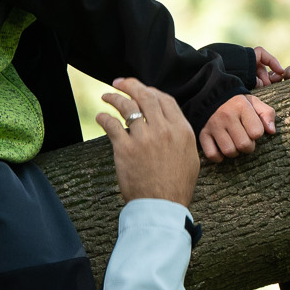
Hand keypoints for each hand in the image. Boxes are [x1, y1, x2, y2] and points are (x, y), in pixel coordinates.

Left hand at [98, 79, 201, 205]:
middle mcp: (164, 130)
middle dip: (130, 85)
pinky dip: (104, 118)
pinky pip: (111, 125)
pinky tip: (100, 117)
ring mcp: (144, 138)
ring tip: (106, 96)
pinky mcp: (125, 149)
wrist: (162, 206)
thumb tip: (171, 123)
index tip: (141, 90)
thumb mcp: (190, 156)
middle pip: (145, 96)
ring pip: (127, 107)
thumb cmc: (176, 186)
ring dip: (114, 98)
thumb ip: (181, 136)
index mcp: (182, 130)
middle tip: (119, 83)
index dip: (150, 90)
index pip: (165, 99)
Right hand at [199, 91, 275, 160]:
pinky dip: (218, 157)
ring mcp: (213, 125)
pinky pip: (212, 154)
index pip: (256, 132)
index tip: (253, 130)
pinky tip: (222, 150)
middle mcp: (226, 116)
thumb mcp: (254, 102)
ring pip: (229, 151)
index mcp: (241, 107)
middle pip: (244, 145)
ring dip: (234, 152)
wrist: (211, 95)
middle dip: (248, 147)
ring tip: (234, 144)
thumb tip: (272, 131)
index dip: (257, 134)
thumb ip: (267, 114)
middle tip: (245, 140)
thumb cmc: (237, 103)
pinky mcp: (202, 134)